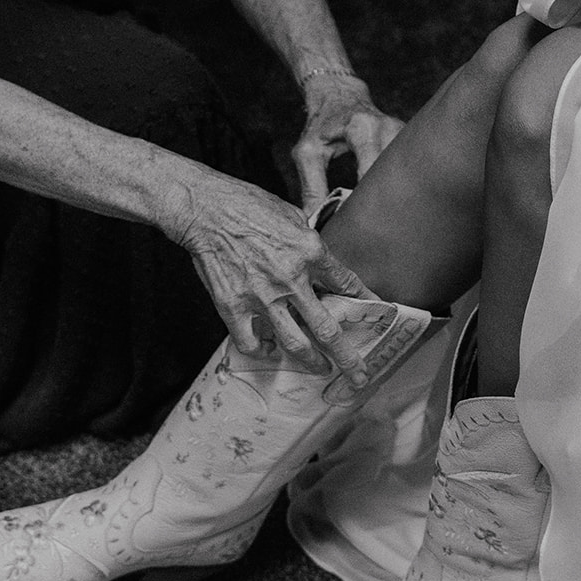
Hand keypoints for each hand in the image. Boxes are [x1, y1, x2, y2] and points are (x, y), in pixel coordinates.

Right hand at [168, 170, 377, 381]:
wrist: (205, 208)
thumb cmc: (247, 205)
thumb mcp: (293, 216)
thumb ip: (310, 246)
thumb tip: (324, 267)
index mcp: (310, 252)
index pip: (347, 284)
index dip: (365, 301)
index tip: (375, 312)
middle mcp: (291, 279)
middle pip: (327, 330)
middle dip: (348, 358)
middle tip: (360, 375)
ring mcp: (261, 297)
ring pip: (294, 344)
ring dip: (312, 362)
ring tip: (322, 369)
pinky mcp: (233, 306)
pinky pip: (251, 342)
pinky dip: (263, 350)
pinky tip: (270, 349)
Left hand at [293, 71, 402, 212]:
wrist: (341, 97)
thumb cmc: (322, 125)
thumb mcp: (308, 152)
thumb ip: (312, 186)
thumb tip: (317, 221)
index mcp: (362, 127)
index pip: (371, 168)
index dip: (367, 197)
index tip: (358, 221)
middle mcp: (389, 128)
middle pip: (394, 174)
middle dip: (384, 201)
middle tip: (373, 227)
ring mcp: (404, 134)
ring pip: (407, 174)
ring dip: (395, 195)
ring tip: (385, 218)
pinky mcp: (410, 142)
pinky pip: (410, 170)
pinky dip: (400, 187)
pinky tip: (392, 203)